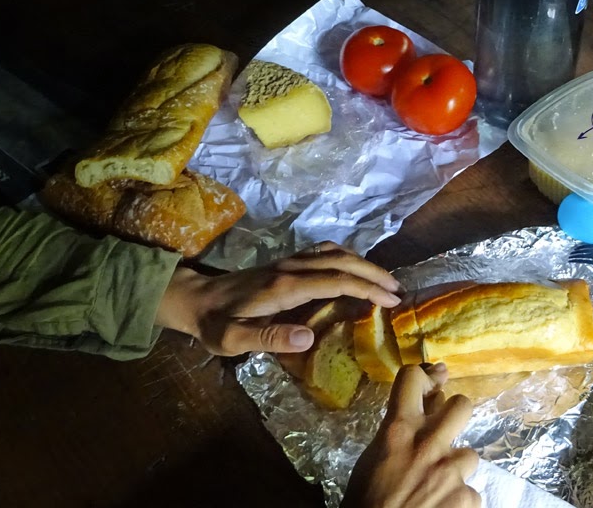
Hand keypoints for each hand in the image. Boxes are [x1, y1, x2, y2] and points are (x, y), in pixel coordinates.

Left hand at [155, 242, 401, 354]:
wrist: (194, 299)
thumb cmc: (214, 324)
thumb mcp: (233, 339)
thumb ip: (269, 339)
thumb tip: (308, 338)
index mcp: (284, 286)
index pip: (335, 280)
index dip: (366, 288)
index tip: (391, 300)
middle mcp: (291, 267)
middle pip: (342, 260)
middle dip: (374, 273)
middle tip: (399, 291)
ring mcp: (289, 262)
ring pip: (335, 252)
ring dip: (363, 264)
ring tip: (385, 282)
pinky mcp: (287, 263)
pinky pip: (326, 254)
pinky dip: (348, 260)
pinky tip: (356, 273)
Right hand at [343, 363, 480, 507]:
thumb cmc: (363, 506)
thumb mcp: (370, 462)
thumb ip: (394, 438)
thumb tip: (412, 422)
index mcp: (397, 431)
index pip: (412, 379)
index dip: (423, 378)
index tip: (429, 383)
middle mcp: (429, 444)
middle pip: (462, 405)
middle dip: (456, 416)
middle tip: (445, 431)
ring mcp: (451, 472)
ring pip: (470, 455)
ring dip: (456, 470)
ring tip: (437, 489)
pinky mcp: (468, 498)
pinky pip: (471, 493)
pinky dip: (459, 503)